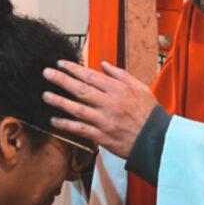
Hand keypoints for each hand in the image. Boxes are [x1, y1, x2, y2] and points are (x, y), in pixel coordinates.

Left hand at [42, 61, 157, 158]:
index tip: (61, 64)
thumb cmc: (150, 115)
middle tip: (47, 73)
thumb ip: (121, 75)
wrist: (157, 140)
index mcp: (119, 90)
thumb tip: (104, 64)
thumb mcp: (140, 88)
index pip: (91, 76)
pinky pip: (80, 129)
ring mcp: (105, 121)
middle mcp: (110, 104)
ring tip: (45, 95)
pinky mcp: (102, 136)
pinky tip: (54, 120)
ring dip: (59, 101)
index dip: (74, 69)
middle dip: (62, 80)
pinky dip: (66, 124)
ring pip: (77, 109)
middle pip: (81, 89)